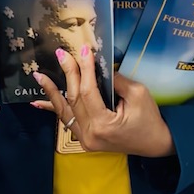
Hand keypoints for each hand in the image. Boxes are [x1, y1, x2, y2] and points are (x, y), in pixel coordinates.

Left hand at [31, 46, 174, 157]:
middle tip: (60, 53)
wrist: (155, 144)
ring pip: (64, 111)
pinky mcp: (85, 138)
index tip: (83, 49)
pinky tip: (37, 102)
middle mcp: (89, 134)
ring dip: (51, 91)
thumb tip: (98, 66)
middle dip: (68, 73)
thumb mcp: (138, 94)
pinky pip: (67, 121)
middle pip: (74, 98)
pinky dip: (53, 109)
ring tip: (39, 76)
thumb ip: (115, 80)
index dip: (85, 68)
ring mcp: (85, 139)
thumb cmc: (150, 118)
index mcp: (103, 124)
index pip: (88, 91)